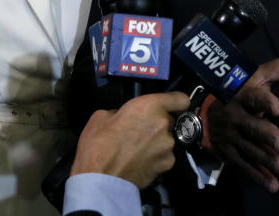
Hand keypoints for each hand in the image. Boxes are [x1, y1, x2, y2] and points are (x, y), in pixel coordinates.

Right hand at [71, 92, 188, 189]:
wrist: (100, 179)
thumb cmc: (98, 145)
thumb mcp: (102, 116)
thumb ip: (121, 111)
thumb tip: (125, 116)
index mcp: (150, 106)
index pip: (180, 99)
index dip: (175, 102)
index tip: (168, 106)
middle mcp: (163, 125)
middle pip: (170, 120)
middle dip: (157, 124)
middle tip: (140, 130)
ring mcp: (167, 146)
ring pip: (167, 140)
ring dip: (156, 142)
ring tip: (137, 150)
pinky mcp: (166, 165)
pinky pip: (165, 157)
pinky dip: (156, 158)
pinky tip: (141, 162)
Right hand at [205, 45, 278, 192]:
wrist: (203, 114)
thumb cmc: (237, 92)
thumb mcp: (255, 77)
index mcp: (242, 95)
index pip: (253, 97)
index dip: (265, 102)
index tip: (278, 108)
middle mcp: (235, 116)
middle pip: (251, 126)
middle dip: (265, 135)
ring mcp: (231, 137)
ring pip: (249, 148)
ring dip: (264, 159)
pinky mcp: (229, 153)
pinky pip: (244, 166)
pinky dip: (258, 176)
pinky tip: (272, 185)